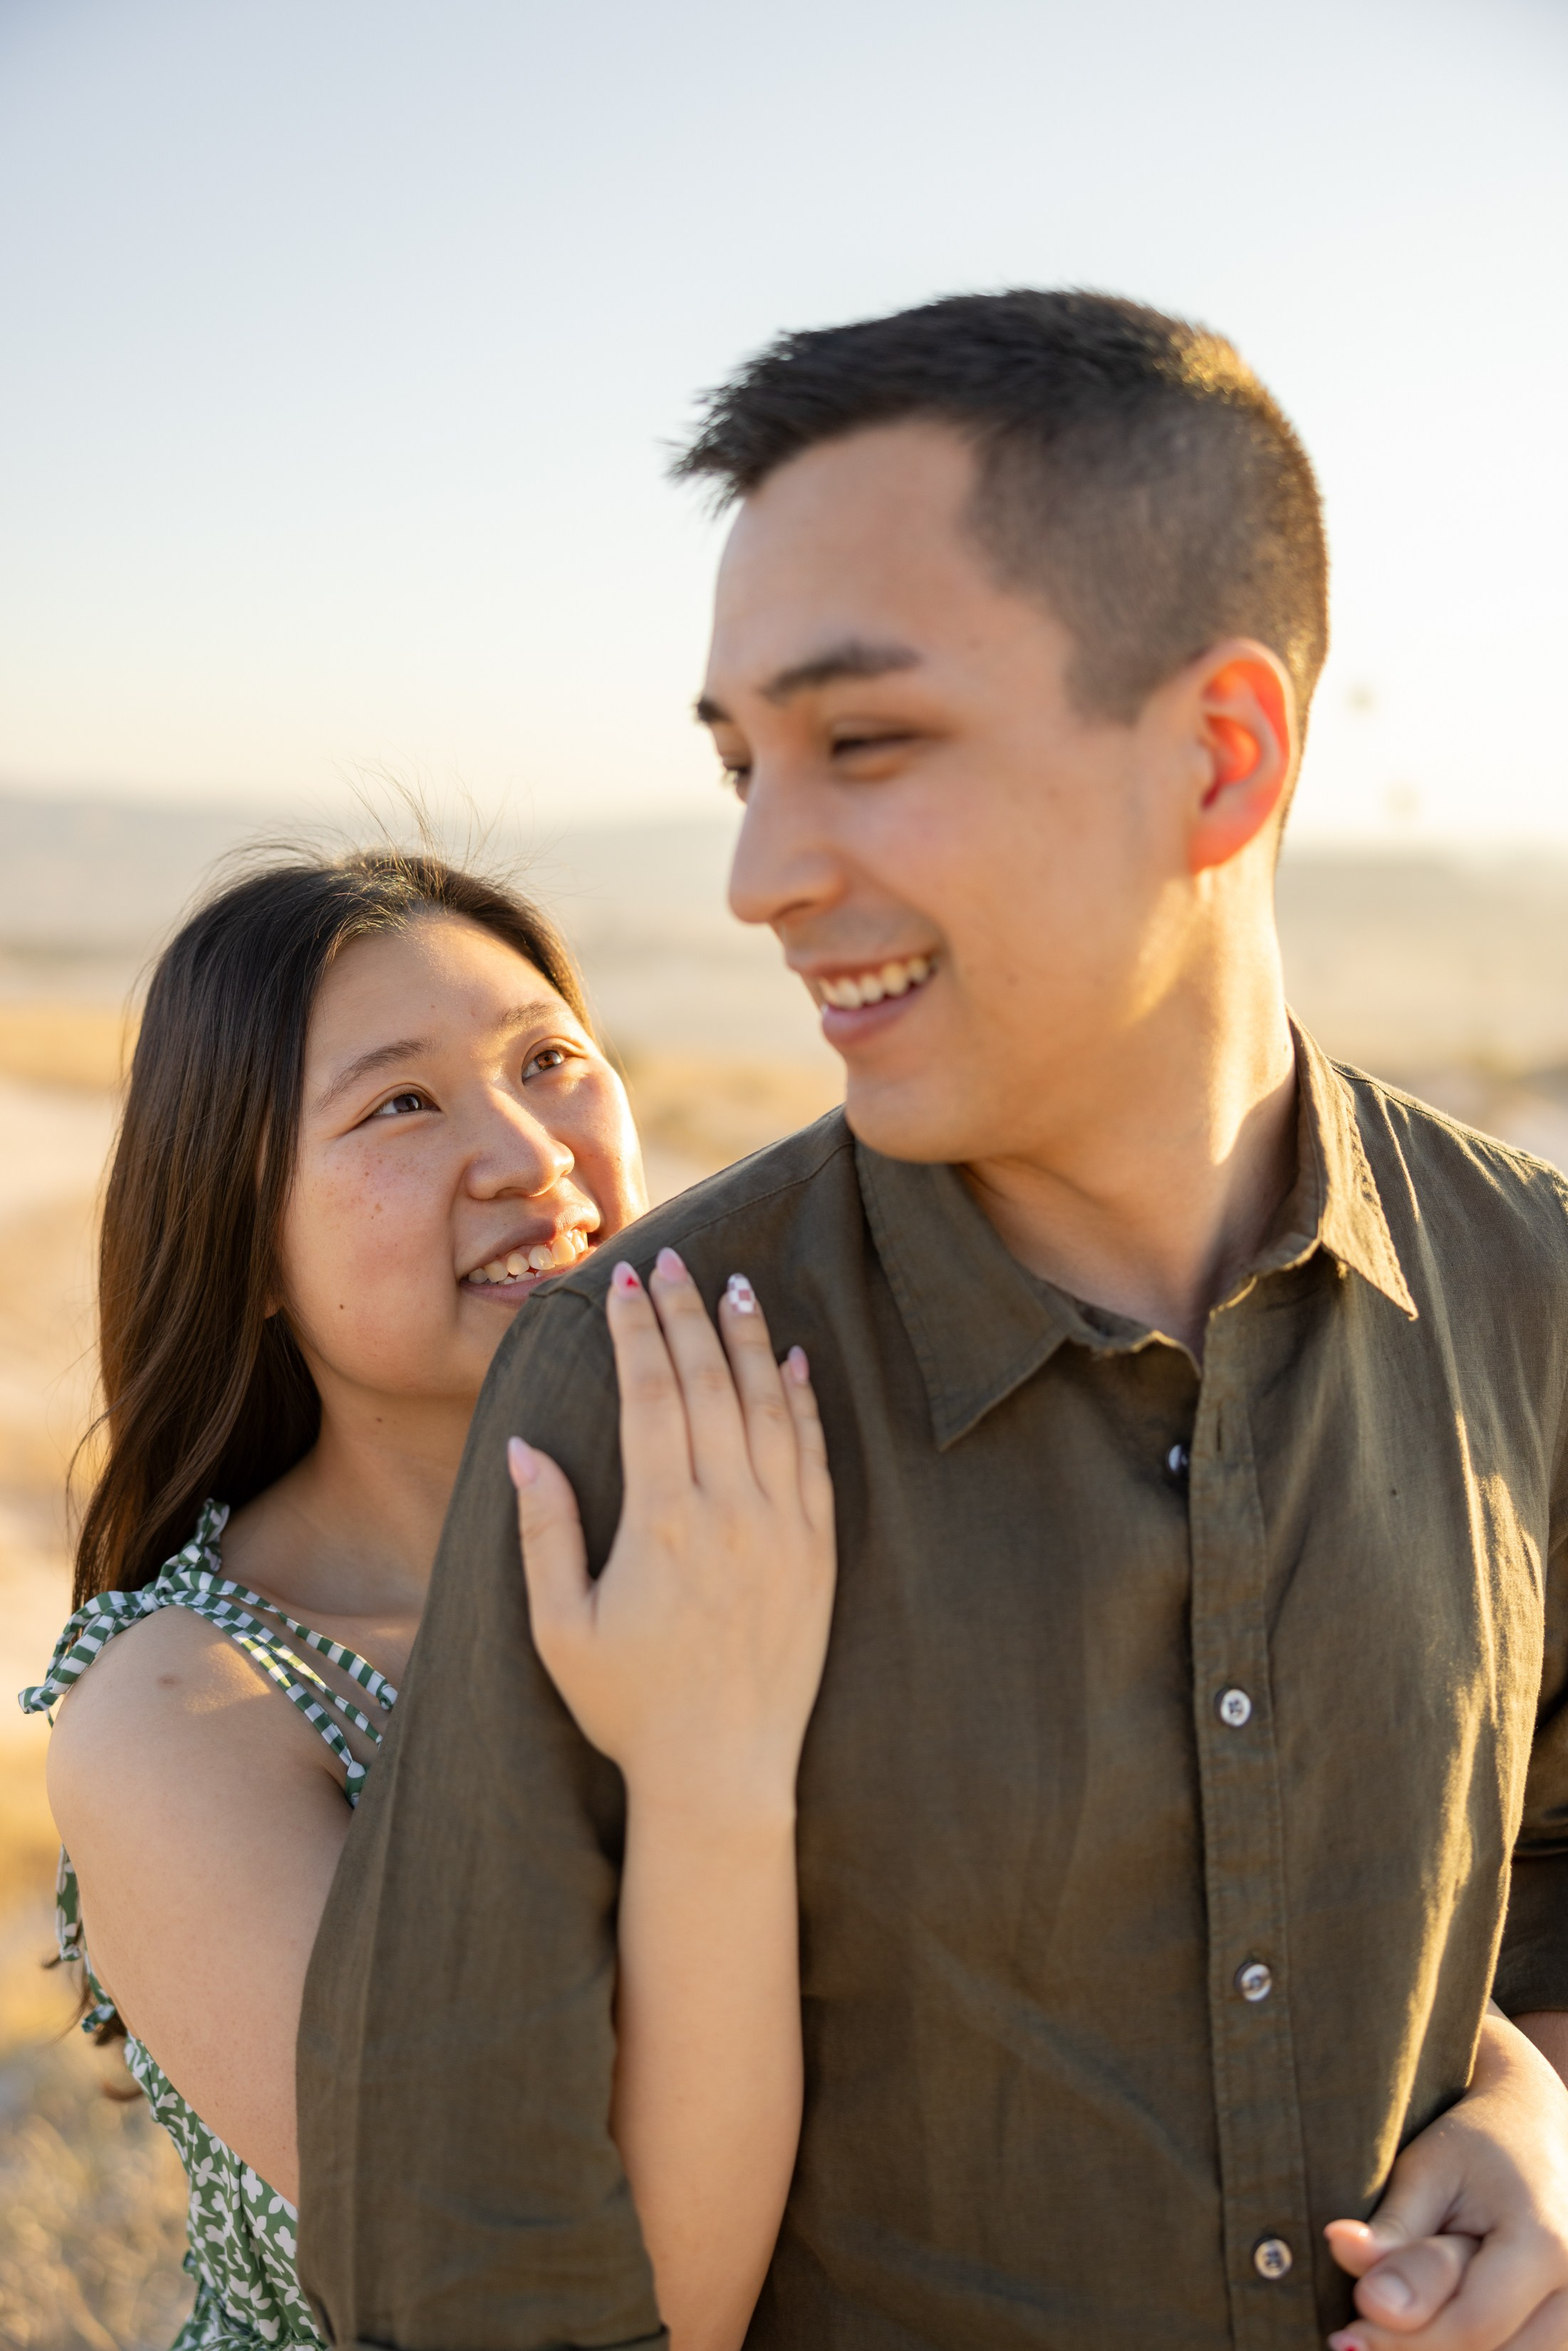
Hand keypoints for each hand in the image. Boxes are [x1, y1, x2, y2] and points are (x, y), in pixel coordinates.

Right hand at [508, 1246, 835, 1825]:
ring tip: (735, 1286)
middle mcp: (730, 1509)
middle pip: (709, 1382)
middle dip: (686, 1312)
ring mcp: (783, 1526)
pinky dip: (804, 1400)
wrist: (723, 1773)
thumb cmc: (630, 1706)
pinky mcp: (819, 1550)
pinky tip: (794, 1361)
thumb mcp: (560, 1627)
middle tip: (673, 1259)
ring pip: (769, 1405)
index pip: (651, 1393)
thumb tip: (523, 1445)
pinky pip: (814, 1454)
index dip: (637, 1329)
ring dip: (749, 1340)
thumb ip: (545, 1531)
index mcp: (662, 1519)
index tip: (623, 1279)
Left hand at [1325, 2011, 1567, 2349]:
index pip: (1470, 2324)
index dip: (1400, 2336)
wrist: (1537, 2133)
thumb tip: (1339, 2252)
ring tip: (1388, 2323)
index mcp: (1544, 2245)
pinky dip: (1463, 2349)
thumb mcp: (1427, 2172)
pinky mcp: (1567, 2331)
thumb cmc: (1475, 2146)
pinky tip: (1421, 2327)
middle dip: (1413, 2349)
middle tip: (1353, 2336)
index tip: (1343, 2333)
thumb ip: (1394, 2228)